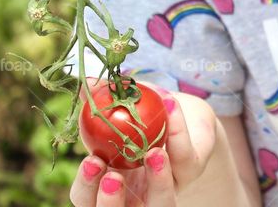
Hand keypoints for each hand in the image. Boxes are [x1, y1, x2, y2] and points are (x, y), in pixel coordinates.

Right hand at [69, 78, 217, 205]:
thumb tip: (87, 83)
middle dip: (111, 201)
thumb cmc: (143, 113)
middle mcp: (138, 192)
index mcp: (111, 181)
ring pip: (161, 203)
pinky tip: (171, 109)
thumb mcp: (121, 104)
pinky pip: (184, 159)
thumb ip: (103, 97)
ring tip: (153, 154)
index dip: (86, 187)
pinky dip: (178, 133)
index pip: (88, 197)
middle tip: (112, 176)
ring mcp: (166, 187)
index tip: (90, 162)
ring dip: (157, 182)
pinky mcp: (191, 171)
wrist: (182, 112)